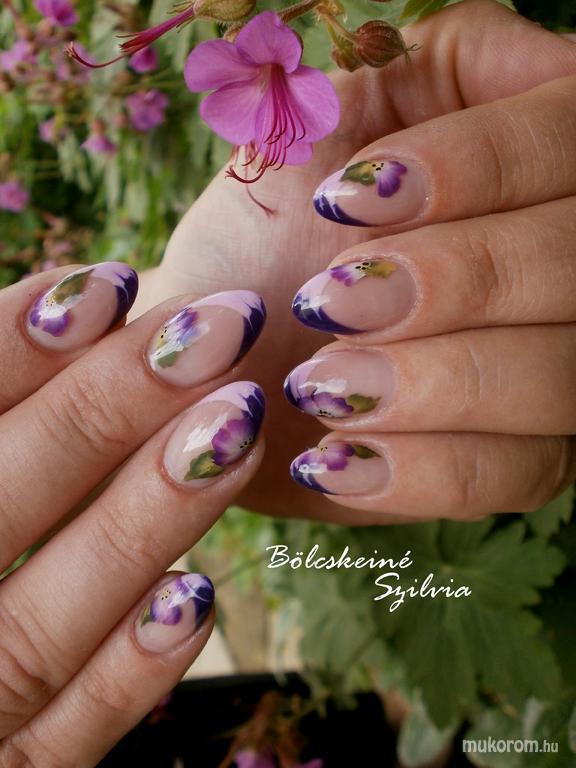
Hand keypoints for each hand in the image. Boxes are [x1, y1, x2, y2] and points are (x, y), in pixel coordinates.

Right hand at [0, 265, 264, 764]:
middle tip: (224, 325)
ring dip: (140, 523)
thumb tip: (60, 312)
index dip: (6, 349)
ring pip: (31, 632)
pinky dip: (123, 681)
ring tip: (241, 424)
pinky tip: (198, 599)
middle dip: (106, 408)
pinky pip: (54, 750)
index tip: (107, 283)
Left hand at [146, 0, 575, 523]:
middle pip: (575, 265)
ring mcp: (553, 373)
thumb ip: (431, 74)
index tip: (347, 199)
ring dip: (431, 381)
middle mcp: (567, 271)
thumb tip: (541, 61)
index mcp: (539, 168)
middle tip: (329, 299)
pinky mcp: (514, 461)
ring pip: (558, 380)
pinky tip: (336, 454)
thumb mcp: (330, 119)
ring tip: (320, 381)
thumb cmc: (268, 228)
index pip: (562, 142)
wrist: (220, 340)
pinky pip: (509, 476)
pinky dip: (420, 468)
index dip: (470, 168)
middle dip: (450, 281)